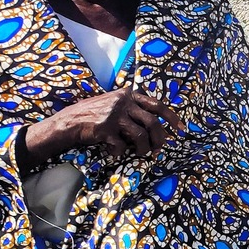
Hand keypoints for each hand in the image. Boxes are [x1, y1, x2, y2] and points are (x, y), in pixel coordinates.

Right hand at [24, 88, 181, 165]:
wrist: (67, 122)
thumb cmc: (93, 115)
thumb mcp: (113, 103)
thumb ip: (132, 107)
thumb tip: (156, 123)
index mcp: (127, 94)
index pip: (157, 105)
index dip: (171, 118)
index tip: (181, 129)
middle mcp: (122, 102)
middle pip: (153, 122)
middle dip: (160, 139)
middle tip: (160, 149)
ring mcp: (114, 114)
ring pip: (140, 135)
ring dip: (143, 148)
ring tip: (141, 154)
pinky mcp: (105, 128)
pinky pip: (121, 145)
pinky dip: (120, 152)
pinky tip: (114, 153)